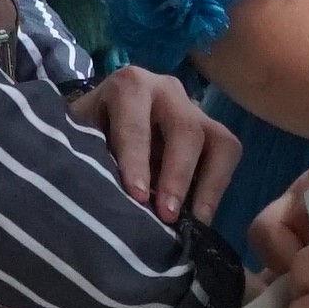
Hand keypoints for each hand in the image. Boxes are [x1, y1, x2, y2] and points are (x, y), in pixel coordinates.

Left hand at [72, 65, 237, 225]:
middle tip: (167, 215)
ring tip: (194, 221)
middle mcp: (168, 90)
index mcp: (129, 86)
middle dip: (177, 175)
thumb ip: (91, 158)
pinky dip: (218, 187)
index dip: (137, 161)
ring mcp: (195, 109)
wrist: (102, 120)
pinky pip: (228, 153)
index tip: (137, 196)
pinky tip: (201, 216)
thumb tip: (103, 197)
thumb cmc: (88, 133)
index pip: (135, 124)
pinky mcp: (212, 131)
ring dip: (208, 184)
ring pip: (217, 140)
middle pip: (185, 129)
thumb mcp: (80, 139)